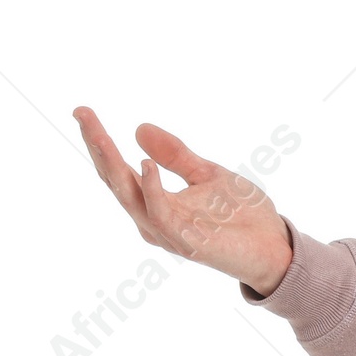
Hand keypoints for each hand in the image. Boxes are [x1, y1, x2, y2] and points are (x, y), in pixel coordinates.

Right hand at [73, 111, 293, 291]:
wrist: (275, 245)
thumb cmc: (243, 216)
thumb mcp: (205, 174)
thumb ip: (175, 155)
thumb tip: (138, 128)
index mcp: (155, 204)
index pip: (119, 170)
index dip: (99, 142)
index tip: (82, 111)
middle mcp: (153, 220)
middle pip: (115, 181)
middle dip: (97, 147)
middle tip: (81, 113)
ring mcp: (168, 233)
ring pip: (129, 197)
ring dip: (112, 165)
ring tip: (98, 135)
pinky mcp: (187, 243)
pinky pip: (161, 214)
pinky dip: (151, 190)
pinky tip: (145, 165)